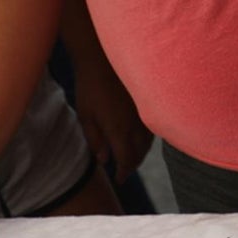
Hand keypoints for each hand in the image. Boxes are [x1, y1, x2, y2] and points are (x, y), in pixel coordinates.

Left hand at [72, 61, 152, 184]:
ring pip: (148, 141)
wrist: (103, 57)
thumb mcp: (85, 116)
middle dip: (132, 165)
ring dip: (141, 153)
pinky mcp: (148, 102)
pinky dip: (147, 139)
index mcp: (118, 130)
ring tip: (132, 158)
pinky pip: (152, 127)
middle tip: (124, 171)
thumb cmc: (89, 87)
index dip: (124, 172)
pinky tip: (140, 139)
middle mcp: (135, 124)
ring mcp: (144, 112)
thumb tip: (104, 160)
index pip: (126, 160)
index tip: (119, 180)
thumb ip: (95, 140)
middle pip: (140, 153)